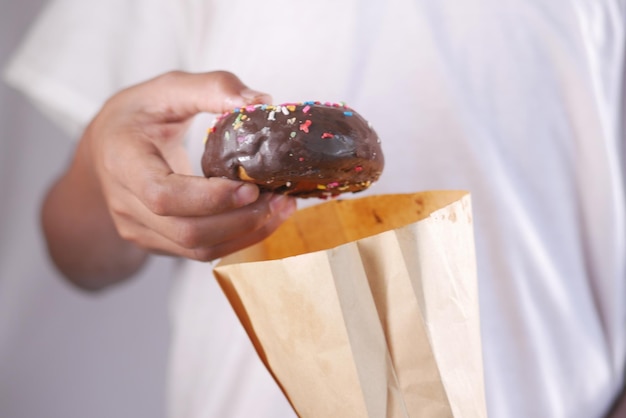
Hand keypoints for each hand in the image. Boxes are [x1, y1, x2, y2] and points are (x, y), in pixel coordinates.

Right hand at [43, 71, 295, 288]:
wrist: (106, 148)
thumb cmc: (137, 116)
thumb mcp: (167, 89)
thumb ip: (212, 88)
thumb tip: (260, 101)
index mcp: (123, 162)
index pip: (162, 195)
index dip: (209, 198)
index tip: (250, 187)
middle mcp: (127, 204)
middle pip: (188, 231)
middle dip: (241, 221)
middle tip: (280, 199)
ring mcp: (141, 229)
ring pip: (198, 249)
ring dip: (247, 233)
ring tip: (280, 209)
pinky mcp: (158, 242)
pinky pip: (201, 250)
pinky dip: (238, 238)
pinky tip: (263, 217)